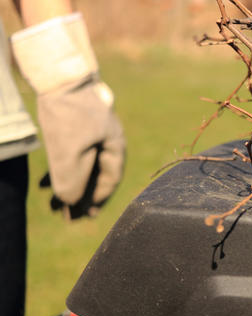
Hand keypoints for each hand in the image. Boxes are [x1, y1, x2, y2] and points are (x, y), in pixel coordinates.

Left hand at [38, 79, 124, 216]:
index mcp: (115, 147)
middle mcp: (107, 141)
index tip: (84, 216)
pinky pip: (70, 153)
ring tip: (51, 202)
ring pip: (81, 165)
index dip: (96, 200)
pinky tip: (45, 181)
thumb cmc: (69, 113)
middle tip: (66, 214)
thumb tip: (70, 201)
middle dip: (79, 196)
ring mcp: (91, 131)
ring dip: (67, 184)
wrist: (57, 72)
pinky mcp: (75, 125)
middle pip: (95, 175)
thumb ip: (71, 180)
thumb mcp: (69, 152)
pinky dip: (59, 169)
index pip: (110, 180)